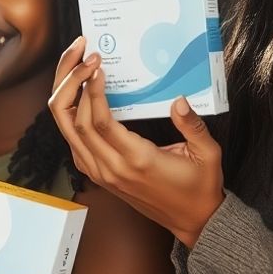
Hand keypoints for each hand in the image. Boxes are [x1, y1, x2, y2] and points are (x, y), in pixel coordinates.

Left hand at [48, 37, 225, 247]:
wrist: (191, 221)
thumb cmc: (199, 187)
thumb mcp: (208, 155)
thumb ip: (194, 127)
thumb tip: (179, 100)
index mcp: (135, 161)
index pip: (99, 122)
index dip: (91, 91)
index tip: (95, 65)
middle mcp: (109, 167)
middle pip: (71, 120)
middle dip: (69, 82)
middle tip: (78, 52)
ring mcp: (97, 172)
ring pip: (65, 129)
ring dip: (64, 93)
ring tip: (73, 63)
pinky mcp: (94, 172)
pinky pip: (71, 139)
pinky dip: (69, 112)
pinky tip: (76, 90)